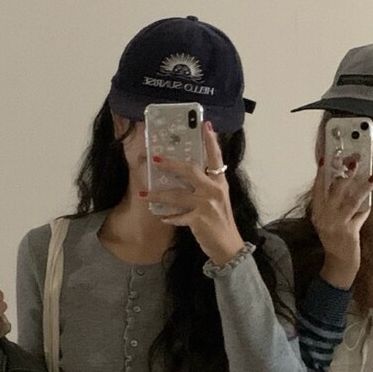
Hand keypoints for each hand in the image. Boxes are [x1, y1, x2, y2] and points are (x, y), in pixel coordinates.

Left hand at [140, 121, 245, 265]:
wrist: (229, 247)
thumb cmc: (221, 222)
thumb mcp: (219, 199)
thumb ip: (206, 186)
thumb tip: (185, 175)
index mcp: (220, 183)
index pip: (216, 158)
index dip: (211, 141)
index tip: (205, 125)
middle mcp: (214, 190)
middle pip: (190, 171)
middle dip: (171, 164)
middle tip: (155, 159)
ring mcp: (206, 205)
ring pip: (177, 195)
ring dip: (158, 194)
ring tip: (143, 193)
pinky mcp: (199, 220)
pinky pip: (178, 216)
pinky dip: (169, 217)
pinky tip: (161, 217)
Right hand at [311, 158, 372, 288]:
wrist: (339, 263)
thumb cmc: (335, 239)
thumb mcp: (330, 220)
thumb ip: (335, 204)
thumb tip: (346, 184)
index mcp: (317, 212)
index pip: (318, 188)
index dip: (322, 173)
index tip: (326, 159)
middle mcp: (323, 217)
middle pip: (334, 191)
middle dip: (345, 175)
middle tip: (354, 162)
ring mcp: (335, 224)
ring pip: (350, 201)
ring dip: (362, 187)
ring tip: (372, 177)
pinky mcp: (348, 232)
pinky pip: (360, 215)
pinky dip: (366, 209)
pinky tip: (370, 202)